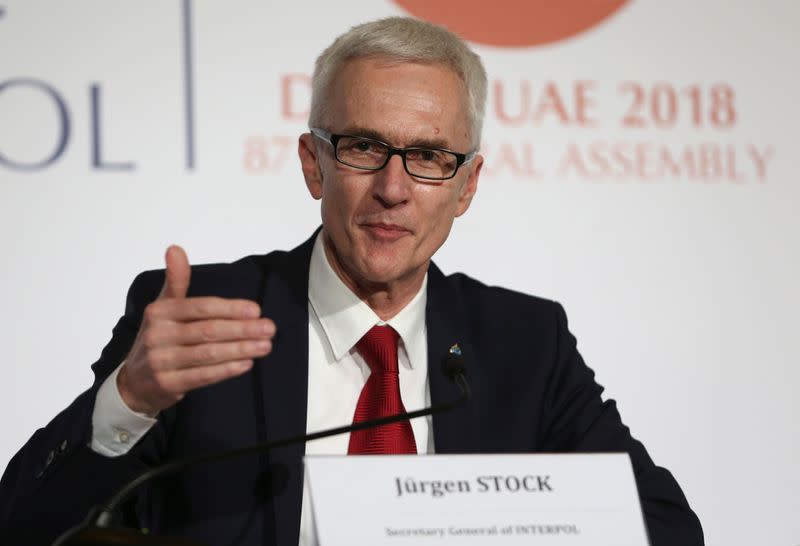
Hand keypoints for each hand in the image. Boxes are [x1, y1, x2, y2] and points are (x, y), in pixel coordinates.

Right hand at [117, 245, 274, 415]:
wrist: (134, 382)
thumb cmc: (159, 339)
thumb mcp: (163, 307)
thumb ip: (176, 280)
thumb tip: (175, 248)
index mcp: (160, 312)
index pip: (201, 307)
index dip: (230, 309)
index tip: (256, 310)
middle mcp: (158, 335)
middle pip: (208, 330)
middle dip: (242, 329)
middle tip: (269, 328)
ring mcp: (161, 361)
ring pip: (208, 353)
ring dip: (241, 349)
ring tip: (265, 346)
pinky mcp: (167, 384)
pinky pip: (202, 376)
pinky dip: (227, 370)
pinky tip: (246, 364)